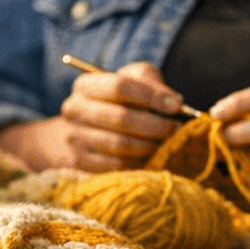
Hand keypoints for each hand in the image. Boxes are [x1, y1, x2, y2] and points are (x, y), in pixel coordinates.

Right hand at [0, 62, 185, 171]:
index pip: (120, 86)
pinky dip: (136, 164)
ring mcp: (74, 137)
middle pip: (121, 118)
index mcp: (86, 85)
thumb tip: (173, 102)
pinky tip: (147, 159)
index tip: (175, 105)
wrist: (82, 133)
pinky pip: (115, 166)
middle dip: (155, 125)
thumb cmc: (116, 104)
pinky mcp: (78, 162)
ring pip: (119, 144)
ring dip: (148, 145)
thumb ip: (151, 83)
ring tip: (163, 144)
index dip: (151, 95)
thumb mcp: (130, 82)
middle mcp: (74, 109)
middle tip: (175, 129)